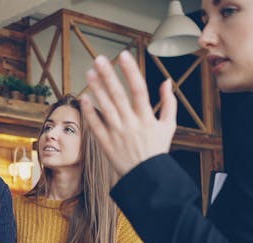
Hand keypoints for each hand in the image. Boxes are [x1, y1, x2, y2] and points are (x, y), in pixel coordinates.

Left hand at [80, 50, 176, 176]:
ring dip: (97, 89)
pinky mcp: (106, 144)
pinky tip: (83, 98)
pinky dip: (89, 112)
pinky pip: (96, 126)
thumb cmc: (157, 149)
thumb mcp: (169, 126)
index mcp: (147, 118)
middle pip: (118, 96)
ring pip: (105, 108)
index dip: (131, 72)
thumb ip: (169, 102)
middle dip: (109, 76)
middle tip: (99, 59)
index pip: (139, 90)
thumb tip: (166, 80)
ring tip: (89, 72)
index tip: (123, 55)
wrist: (146, 177)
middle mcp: (131, 124)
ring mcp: (117, 134)